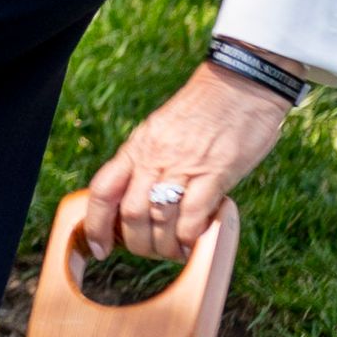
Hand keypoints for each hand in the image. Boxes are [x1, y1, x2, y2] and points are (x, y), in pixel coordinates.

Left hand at [83, 60, 293, 259]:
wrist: (240, 84)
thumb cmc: (204, 112)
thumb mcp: (162, 132)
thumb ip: (149, 162)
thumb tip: (139, 199)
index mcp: (137, 147)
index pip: (103, 190)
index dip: (95, 224)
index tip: (99, 248)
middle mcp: (154, 157)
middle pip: (130, 214)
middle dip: (137, 244)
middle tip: (151, 251)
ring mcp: (183, 165)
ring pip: (158, 220)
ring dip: (164, 246)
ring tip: (175, 251)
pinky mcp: (215, 172)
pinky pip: (193, 215)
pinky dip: (190, 238)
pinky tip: (194, 245)